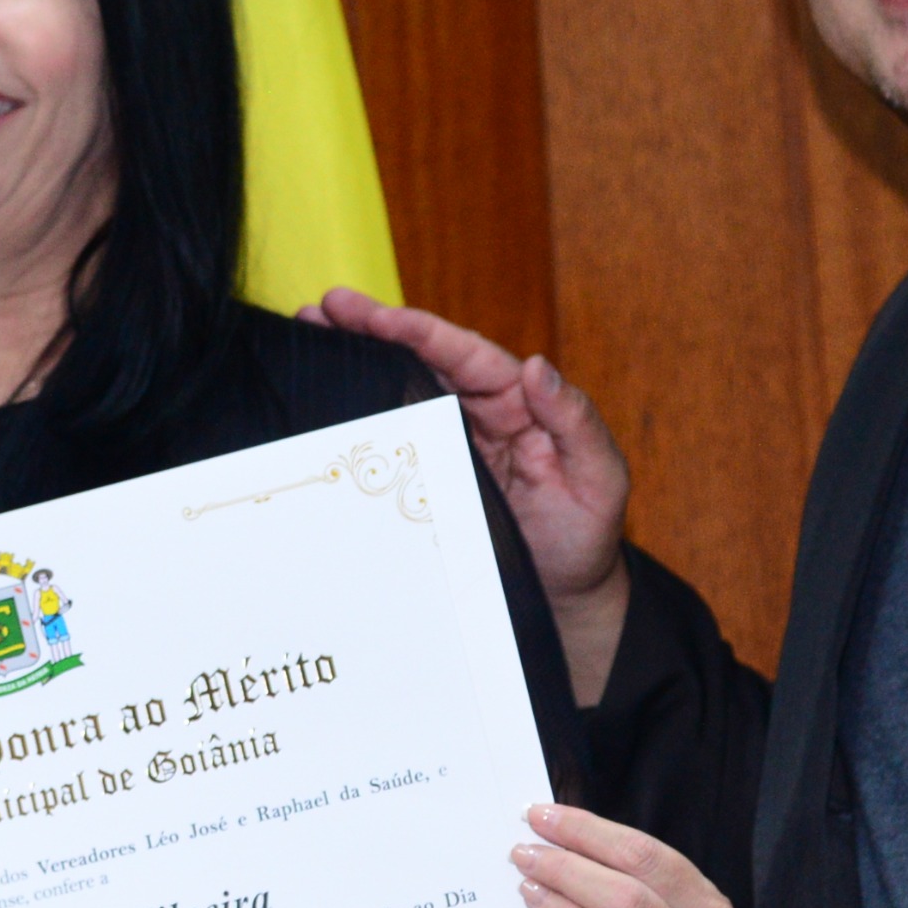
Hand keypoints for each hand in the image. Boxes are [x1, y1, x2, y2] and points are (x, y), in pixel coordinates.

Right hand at [300, 289, 633, 698]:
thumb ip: (575, 421)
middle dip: (371, 329)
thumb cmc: (586, 536)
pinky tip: (319, 401)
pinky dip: (356, 416)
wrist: (562, 599)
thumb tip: (537, 367)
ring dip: (354, 360)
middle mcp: (478, 413)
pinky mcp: (426, 478)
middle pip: (419, 359)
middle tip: (320, 308)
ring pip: (398, 389)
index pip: (464, 354)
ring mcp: (448, 443)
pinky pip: (391, 440)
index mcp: (518, 402)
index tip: (376, 316)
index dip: (419, 330)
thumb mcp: (598, 477)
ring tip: (308, 332)